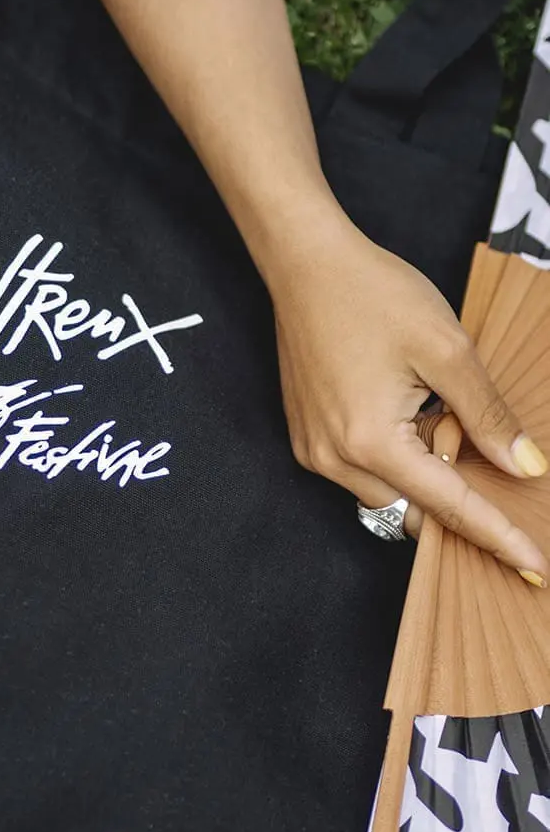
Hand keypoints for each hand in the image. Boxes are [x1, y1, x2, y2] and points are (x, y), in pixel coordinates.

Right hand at [266, 215, 549, 584]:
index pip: (449, 505)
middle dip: (454, 494)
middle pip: (412, 509)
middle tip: (480, 443)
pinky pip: (360, 469)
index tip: (533, 567)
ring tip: (435, 412)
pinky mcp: (306, 435)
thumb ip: (487, 414)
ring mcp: (313, 449)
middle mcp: (332, 458)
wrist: (306, 264)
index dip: (496, 535)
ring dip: (423, 470)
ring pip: (386, 491)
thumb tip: (524, 466)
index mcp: (369, 442)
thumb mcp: (448, 351)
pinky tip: (407, 409)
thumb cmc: (372, 295)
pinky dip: (395, 455)